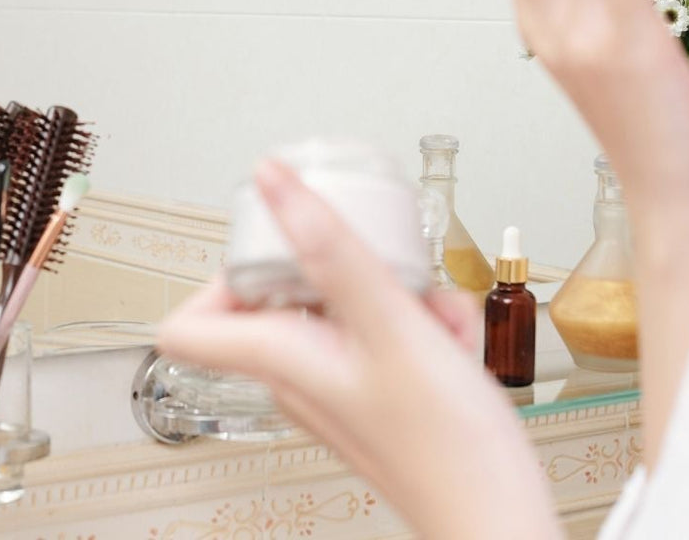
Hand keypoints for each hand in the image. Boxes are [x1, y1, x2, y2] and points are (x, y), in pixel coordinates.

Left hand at [158, 162, 561, 539]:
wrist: (498, 519)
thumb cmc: (448, 450)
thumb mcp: (391, 324)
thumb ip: (330, 248)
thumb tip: (273, 183)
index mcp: (279, 361)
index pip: (189, 322)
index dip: (219, 273)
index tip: (274, 241)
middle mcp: (298, 378)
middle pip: (285, 296)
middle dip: (343, 268)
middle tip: (388, 273)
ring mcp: (339, 387)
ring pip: (346, 308)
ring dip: (397, 295)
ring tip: (436, 316)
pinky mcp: (379, 393)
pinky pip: (384, 335)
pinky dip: (420, 324)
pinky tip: (452, 340)